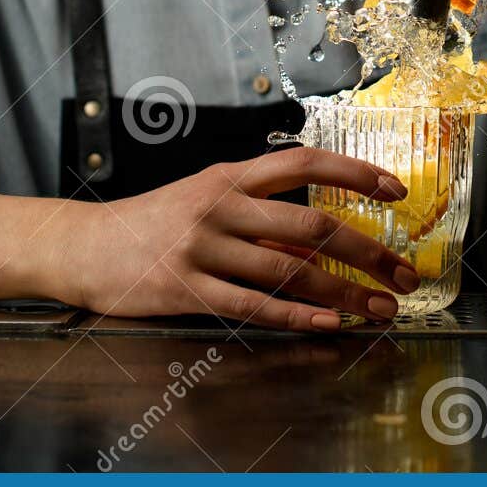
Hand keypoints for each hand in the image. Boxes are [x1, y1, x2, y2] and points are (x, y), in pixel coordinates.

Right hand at [65, 147, 420, 330]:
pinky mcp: (185, 289)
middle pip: (312, 224)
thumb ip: (260, 220)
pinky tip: (328, 325)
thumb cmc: (150, 225)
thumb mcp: (204, 202)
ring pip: (291, 270)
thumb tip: (323, 246)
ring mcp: (202, 247)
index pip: (304, 162)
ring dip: (344, 293)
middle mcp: (220, 206)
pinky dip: (296, 318)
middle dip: (369, 251)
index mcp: (229, 177)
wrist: (82, 247)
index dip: (356, 172)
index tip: (396, 189)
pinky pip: (253, 306)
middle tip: (404, 273)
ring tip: (379, 308)